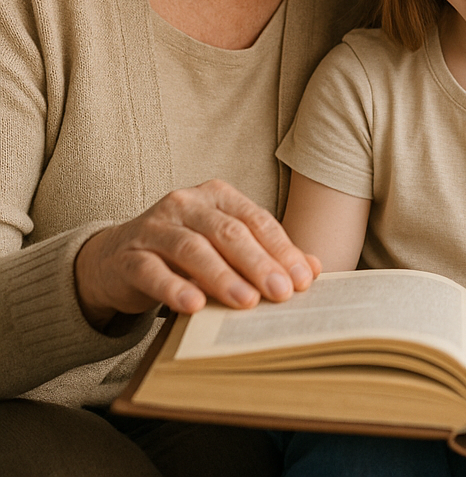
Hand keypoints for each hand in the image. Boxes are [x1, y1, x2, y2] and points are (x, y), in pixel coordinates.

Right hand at [74, 180, 321, 328]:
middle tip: (281, 293)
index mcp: (217, 195)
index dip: (281, 249)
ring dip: (222, 277)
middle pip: (228, 232)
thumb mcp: (225, 248)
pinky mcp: (129, 255)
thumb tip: (313, 269)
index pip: (256, 220)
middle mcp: (186, 203)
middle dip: (258, 264)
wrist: (116, 259)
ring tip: (246, 302)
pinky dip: (174, 288)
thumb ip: (266, 254)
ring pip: (193, 249)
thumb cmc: (183, 253)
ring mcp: (155, 227)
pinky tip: (194, 305)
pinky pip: (152, 271)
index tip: (303, 279)